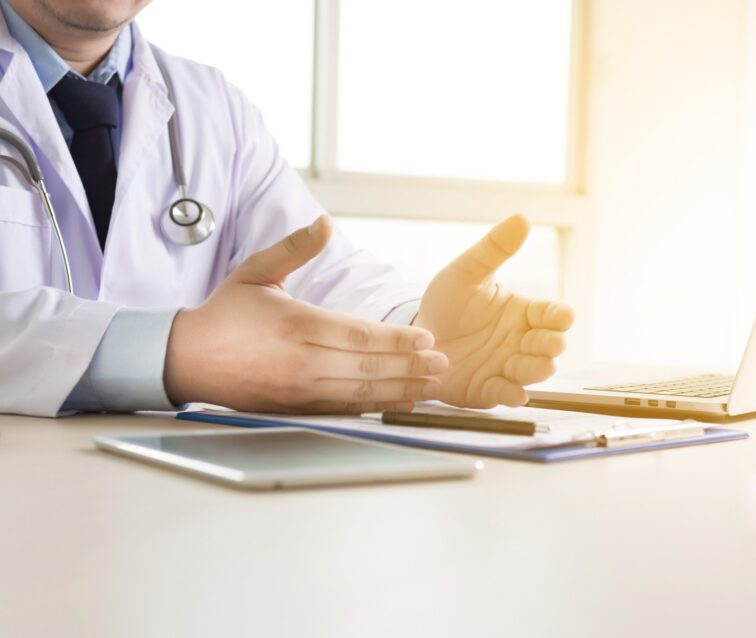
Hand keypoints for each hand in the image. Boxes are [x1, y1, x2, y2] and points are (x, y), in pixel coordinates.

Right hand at [164, 216, 447, 412]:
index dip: (397, 339)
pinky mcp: (294, 407)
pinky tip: (399, 403)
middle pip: (367, 367)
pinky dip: (374, 407)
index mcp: (297, 324)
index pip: (359, 334)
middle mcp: (301, 360)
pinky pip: (342, 410)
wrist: (185, 359)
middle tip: (443, 365)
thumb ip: (294, 248)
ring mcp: (298, 389)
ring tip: (431, 386)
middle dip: (410, 367)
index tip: (427, 338)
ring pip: (359, 393)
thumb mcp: (256, 271)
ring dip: (400, 390)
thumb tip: (325, 223)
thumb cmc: (224, 314)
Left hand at [414, 214, 573, 407]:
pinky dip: (514, 395)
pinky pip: (507, 395)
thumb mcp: (466, 272)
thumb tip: (521, 218)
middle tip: (547, 343)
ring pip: (534, 372)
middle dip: (552, 345)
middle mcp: (521, 342)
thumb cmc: (446, 304)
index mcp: (522, 313)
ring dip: (536, 370)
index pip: (553, 315)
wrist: (415, 337)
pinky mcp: (488, 389)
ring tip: (530, 365)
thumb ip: (493, 248)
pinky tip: (515, 393)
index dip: (561, 317)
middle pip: (551, 346)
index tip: (562, 317)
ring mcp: (507, 367)